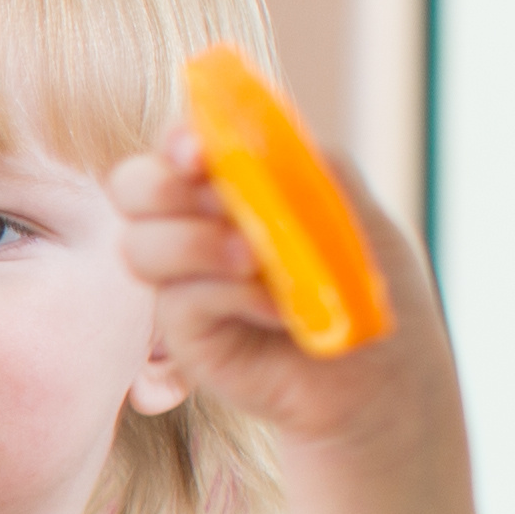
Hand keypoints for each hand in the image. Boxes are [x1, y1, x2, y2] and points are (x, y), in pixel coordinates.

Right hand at [107, 118, 458, 466]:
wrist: (382, 374)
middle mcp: (194, 227)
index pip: (178, 146)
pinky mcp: (184, 334)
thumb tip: (248, 143)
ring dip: (194, 242)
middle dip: (159, 185)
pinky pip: (177, 299)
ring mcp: (183, 282)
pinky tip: (279, 308)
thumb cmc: (368, 287)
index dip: (178, 139)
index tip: (202, 149)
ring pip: (139, 245)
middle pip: (131, 187)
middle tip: (213, 196)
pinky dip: (230, 294)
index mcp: (229, 185)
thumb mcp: (350, 210)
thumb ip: (305, 166)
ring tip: (255, 259)